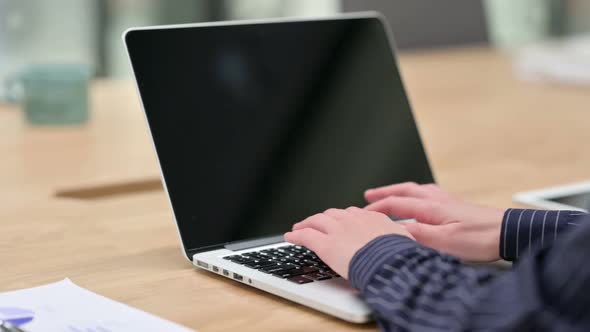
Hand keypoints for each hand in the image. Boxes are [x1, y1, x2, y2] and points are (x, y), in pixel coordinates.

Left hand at [284, 207, 413, 278]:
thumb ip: (398, 237)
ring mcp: (337, 230)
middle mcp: (352, 220)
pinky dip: (296, 235)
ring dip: (306, 223)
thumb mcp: (405, 241)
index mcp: (372, 218)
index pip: (353, 213)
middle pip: (332, 214)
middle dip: (322, 218)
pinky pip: (306, 236)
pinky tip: (290, 237)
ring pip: (316, 221)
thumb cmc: (401, 256)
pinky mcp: (325, 244)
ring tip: (299, 227)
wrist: (391, 263)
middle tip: (316, 222)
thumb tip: (405, 239)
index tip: (340, 221)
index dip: (343, 217)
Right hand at [365, 182, 504, 261]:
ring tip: (391, 194)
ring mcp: (448, 201)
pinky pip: (429, 195)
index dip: (376, 208)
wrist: (509, 233)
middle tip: (368, 194)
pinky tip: (422, 202)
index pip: (396, 204)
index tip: (362, 212)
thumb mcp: (444, 242)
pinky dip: (417, 195)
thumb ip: (418, 234)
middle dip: (384, 193)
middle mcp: (437, 200)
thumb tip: (394, 230)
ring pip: (417, 191)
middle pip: (404, 191)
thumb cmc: (481, 238)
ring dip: (400, 191)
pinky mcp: (457, 206)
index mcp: (431, 208)